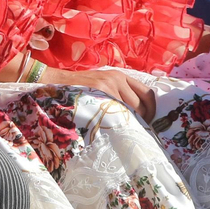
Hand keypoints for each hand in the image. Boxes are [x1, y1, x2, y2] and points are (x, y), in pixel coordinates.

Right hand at [40, 67, 155, 119]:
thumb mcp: (102, 83)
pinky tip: (114, 130)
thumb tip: (136, 112)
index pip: (147, 93)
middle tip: (141, 130)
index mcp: (120, 76)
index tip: (149, 120)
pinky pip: (117, 113)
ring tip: (127, 132)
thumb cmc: (80, 87)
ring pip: (131, 110)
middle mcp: (117, 79)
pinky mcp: (100, 94)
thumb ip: (118, 91)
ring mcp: (108, 86)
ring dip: (132, 123)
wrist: (58, 82)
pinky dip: (119, 123)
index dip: (152, 109)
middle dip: (145, 119)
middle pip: (143, 103)